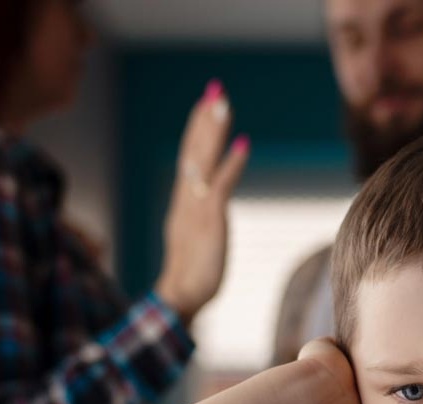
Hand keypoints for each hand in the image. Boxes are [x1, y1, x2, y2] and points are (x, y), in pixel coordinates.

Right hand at [154, 80, 249, 323]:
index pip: (189, 155)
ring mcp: (195, 207)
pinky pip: (220, 185)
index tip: (205, 102)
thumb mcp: (195, 236)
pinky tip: (243, 143)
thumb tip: (208, 204)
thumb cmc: (191, 272)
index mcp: (182, 200)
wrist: (180, 296)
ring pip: (203, 159)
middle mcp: (185, 198)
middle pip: (193, 148)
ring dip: (213, 130)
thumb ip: (199, 215)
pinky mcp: (209, 220)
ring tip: (223, 102)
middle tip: (215, 88)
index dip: (196, 128)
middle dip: (204, 117)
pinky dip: (231, 163)